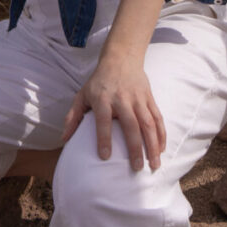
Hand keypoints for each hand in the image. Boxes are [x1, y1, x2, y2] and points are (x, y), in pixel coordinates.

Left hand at [60, 54, 166, 170]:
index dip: (104, 138)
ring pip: (148, 123)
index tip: (105, 157)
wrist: (121, 57)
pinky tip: (162, 149)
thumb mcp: (82, 94)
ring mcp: (138, 98)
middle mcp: (122, 98)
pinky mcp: (149, 97)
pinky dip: (161, 134)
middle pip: (131, 124)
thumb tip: (64, 139)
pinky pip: (157, 117)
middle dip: (135, 147)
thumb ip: (73, 117)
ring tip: (154, 164)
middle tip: (136, 168)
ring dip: (153, 144)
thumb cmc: (99, 81)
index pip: (103, 120)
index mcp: (103, 99)